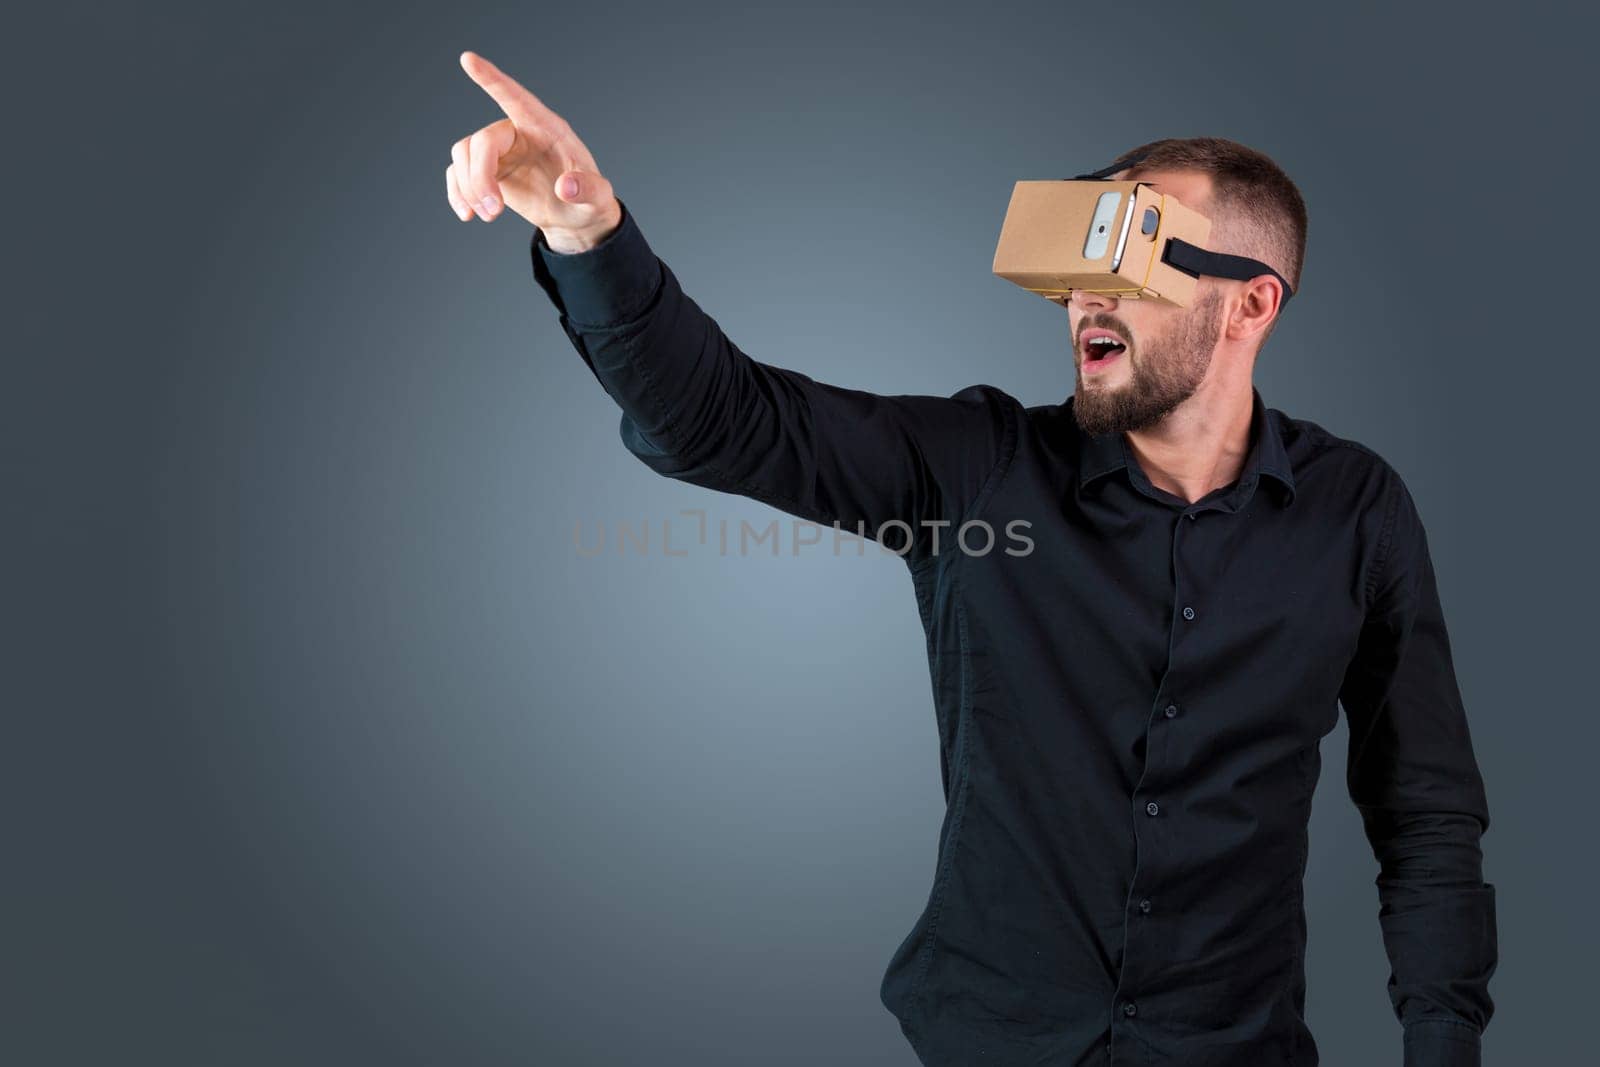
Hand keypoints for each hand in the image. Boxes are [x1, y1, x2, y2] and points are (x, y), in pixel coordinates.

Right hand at [447, 51, 622, 251]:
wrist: (576, 219)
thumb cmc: (590, 201)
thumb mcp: (599, 198)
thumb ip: (589, 190)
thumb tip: (566, 187)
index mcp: (546, 128)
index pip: (516, 98)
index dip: (492, 80)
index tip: (468, 59)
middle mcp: (519, 133)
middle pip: (482, 141)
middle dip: (480, 177)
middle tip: (493, 212)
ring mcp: (501, 152)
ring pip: (464, 155)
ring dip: (469, 188)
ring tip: (489, 216)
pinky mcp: (488, 171)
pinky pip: (458, 173)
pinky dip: (458, 193)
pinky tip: (467, 214)